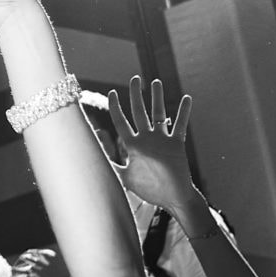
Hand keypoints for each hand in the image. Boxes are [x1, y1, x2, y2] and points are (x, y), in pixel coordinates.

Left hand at [108, 77, 198, 218]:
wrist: (172, 198)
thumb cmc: (149, 189)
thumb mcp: (124, 177)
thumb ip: (110, 166)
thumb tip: (89, 159)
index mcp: (133, 145)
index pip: (121, 122)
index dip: (116, 108)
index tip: (112, 93)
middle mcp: (146, 139)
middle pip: (139, 112)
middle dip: (136, 95)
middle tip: (135, 78)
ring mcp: (162, 140)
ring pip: (159, 114)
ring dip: (157, 98)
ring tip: (156, 82)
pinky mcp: (176, 145)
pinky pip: (180, 125)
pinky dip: (183, 113)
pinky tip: (186, 98)